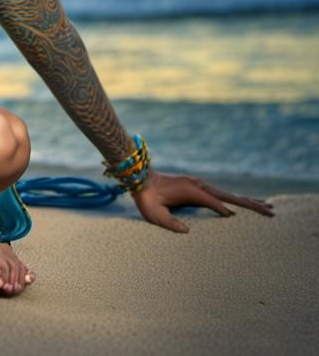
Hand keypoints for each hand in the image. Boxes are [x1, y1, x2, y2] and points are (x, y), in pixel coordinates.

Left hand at [131, 170, 275, 231]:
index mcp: (191, 191)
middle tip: (272, 211)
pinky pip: (222, 194)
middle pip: (230, 196)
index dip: (225, 210)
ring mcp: (200, 184)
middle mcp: (199, 185)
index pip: (214, 202)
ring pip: (229, 194)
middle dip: (250, 204)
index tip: (237, 219)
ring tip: (268, 207)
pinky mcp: (198, 187)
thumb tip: (187, 232)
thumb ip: (169, 223)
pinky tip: (246, 203)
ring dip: (248, 201)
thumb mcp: (155, 215)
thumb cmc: (147, 200)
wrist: (140, 179)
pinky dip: (237, 199)